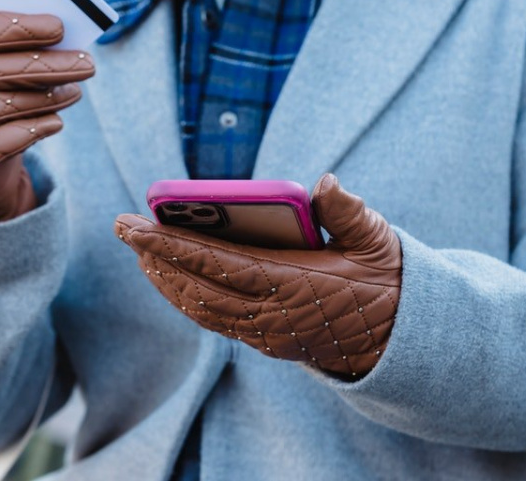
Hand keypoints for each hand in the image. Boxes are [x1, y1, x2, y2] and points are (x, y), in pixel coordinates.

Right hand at [0, 11, 94, 223]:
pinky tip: (56, 123)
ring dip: (46, 98)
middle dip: (45, 64)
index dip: (16, 26)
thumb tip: (57, 38)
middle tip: (87, 63)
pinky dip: (34, 130)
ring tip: (75, 92)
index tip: (59, 26)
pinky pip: (2, 143)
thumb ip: (5, 53)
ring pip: (1, 106)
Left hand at [114, 173, 401, 377]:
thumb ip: (348, 212)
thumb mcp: (376, 240)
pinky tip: (167, 276)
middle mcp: (274, 317)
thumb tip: (325, 183)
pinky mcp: (265, 342)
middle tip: (124, 228)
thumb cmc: (385, 277)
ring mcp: (267, 335)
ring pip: (200, 309)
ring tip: (139, 249)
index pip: (221, 264)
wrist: (401, 337)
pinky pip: (214, 320)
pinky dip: (184, 297)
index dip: (174, 246)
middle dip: (156, 258)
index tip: (137, 228)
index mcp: (296, 286)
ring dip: (164, 279)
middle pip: (198, 288)